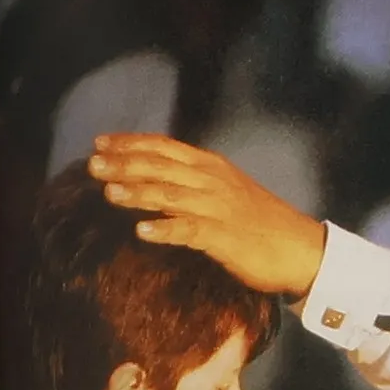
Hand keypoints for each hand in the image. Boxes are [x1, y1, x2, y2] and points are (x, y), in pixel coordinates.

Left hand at [90, 134, 326, 298]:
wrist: (298, 248)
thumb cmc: (258, 223)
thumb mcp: (223, 191)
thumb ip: (191, 182)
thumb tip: (155, 180)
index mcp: (210, 166)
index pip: (163, 147)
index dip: (130, 143)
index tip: (99, 142)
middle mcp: (211, 180)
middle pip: (161, 166)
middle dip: (124, 164)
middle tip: (91, 165)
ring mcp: (218, 207)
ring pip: (170, 195)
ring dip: (137, 193)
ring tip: (107, 192)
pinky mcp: (224, 236)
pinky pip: (189, 230)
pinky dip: (165, 229)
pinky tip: (141, 231)